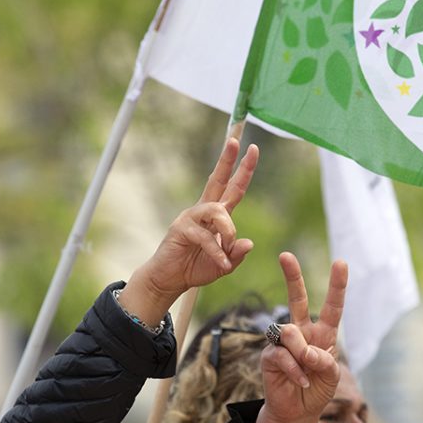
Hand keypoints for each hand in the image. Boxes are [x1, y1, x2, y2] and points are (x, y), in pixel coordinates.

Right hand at [119, 138, 257, 325]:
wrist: (170, 281)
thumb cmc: (195, 268)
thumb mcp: (224, 265)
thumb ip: (236, 255)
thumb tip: (249, 243)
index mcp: (216, 216)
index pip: (232, 189)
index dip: (243, 170)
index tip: (252, 149)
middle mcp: (204, 211)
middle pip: (217, 180)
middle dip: (228, 160)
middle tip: (237, 141)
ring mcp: (190, 217)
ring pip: (217, 211)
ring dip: (228, 230)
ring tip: (229, 250)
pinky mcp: (180, 229)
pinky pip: (205, 236)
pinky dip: (217, 252)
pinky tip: (222, 264)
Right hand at [260, 254, 347, 422]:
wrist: (297, 412)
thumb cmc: (317, 389)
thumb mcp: (331, 376)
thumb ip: (324, 360)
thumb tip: (305, 350)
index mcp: (322, 334)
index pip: (331, 307)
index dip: (337, 286)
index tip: (341, 263)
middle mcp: (301, 332)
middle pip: (296, 298)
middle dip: (292, 276)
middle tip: (285, 255)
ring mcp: (283, 343)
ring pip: (290, 332)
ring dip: (302, 352)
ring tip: (307, 369)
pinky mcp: (269, 356)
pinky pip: (282, 354)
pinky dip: (295, 370)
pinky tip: (300, 380)